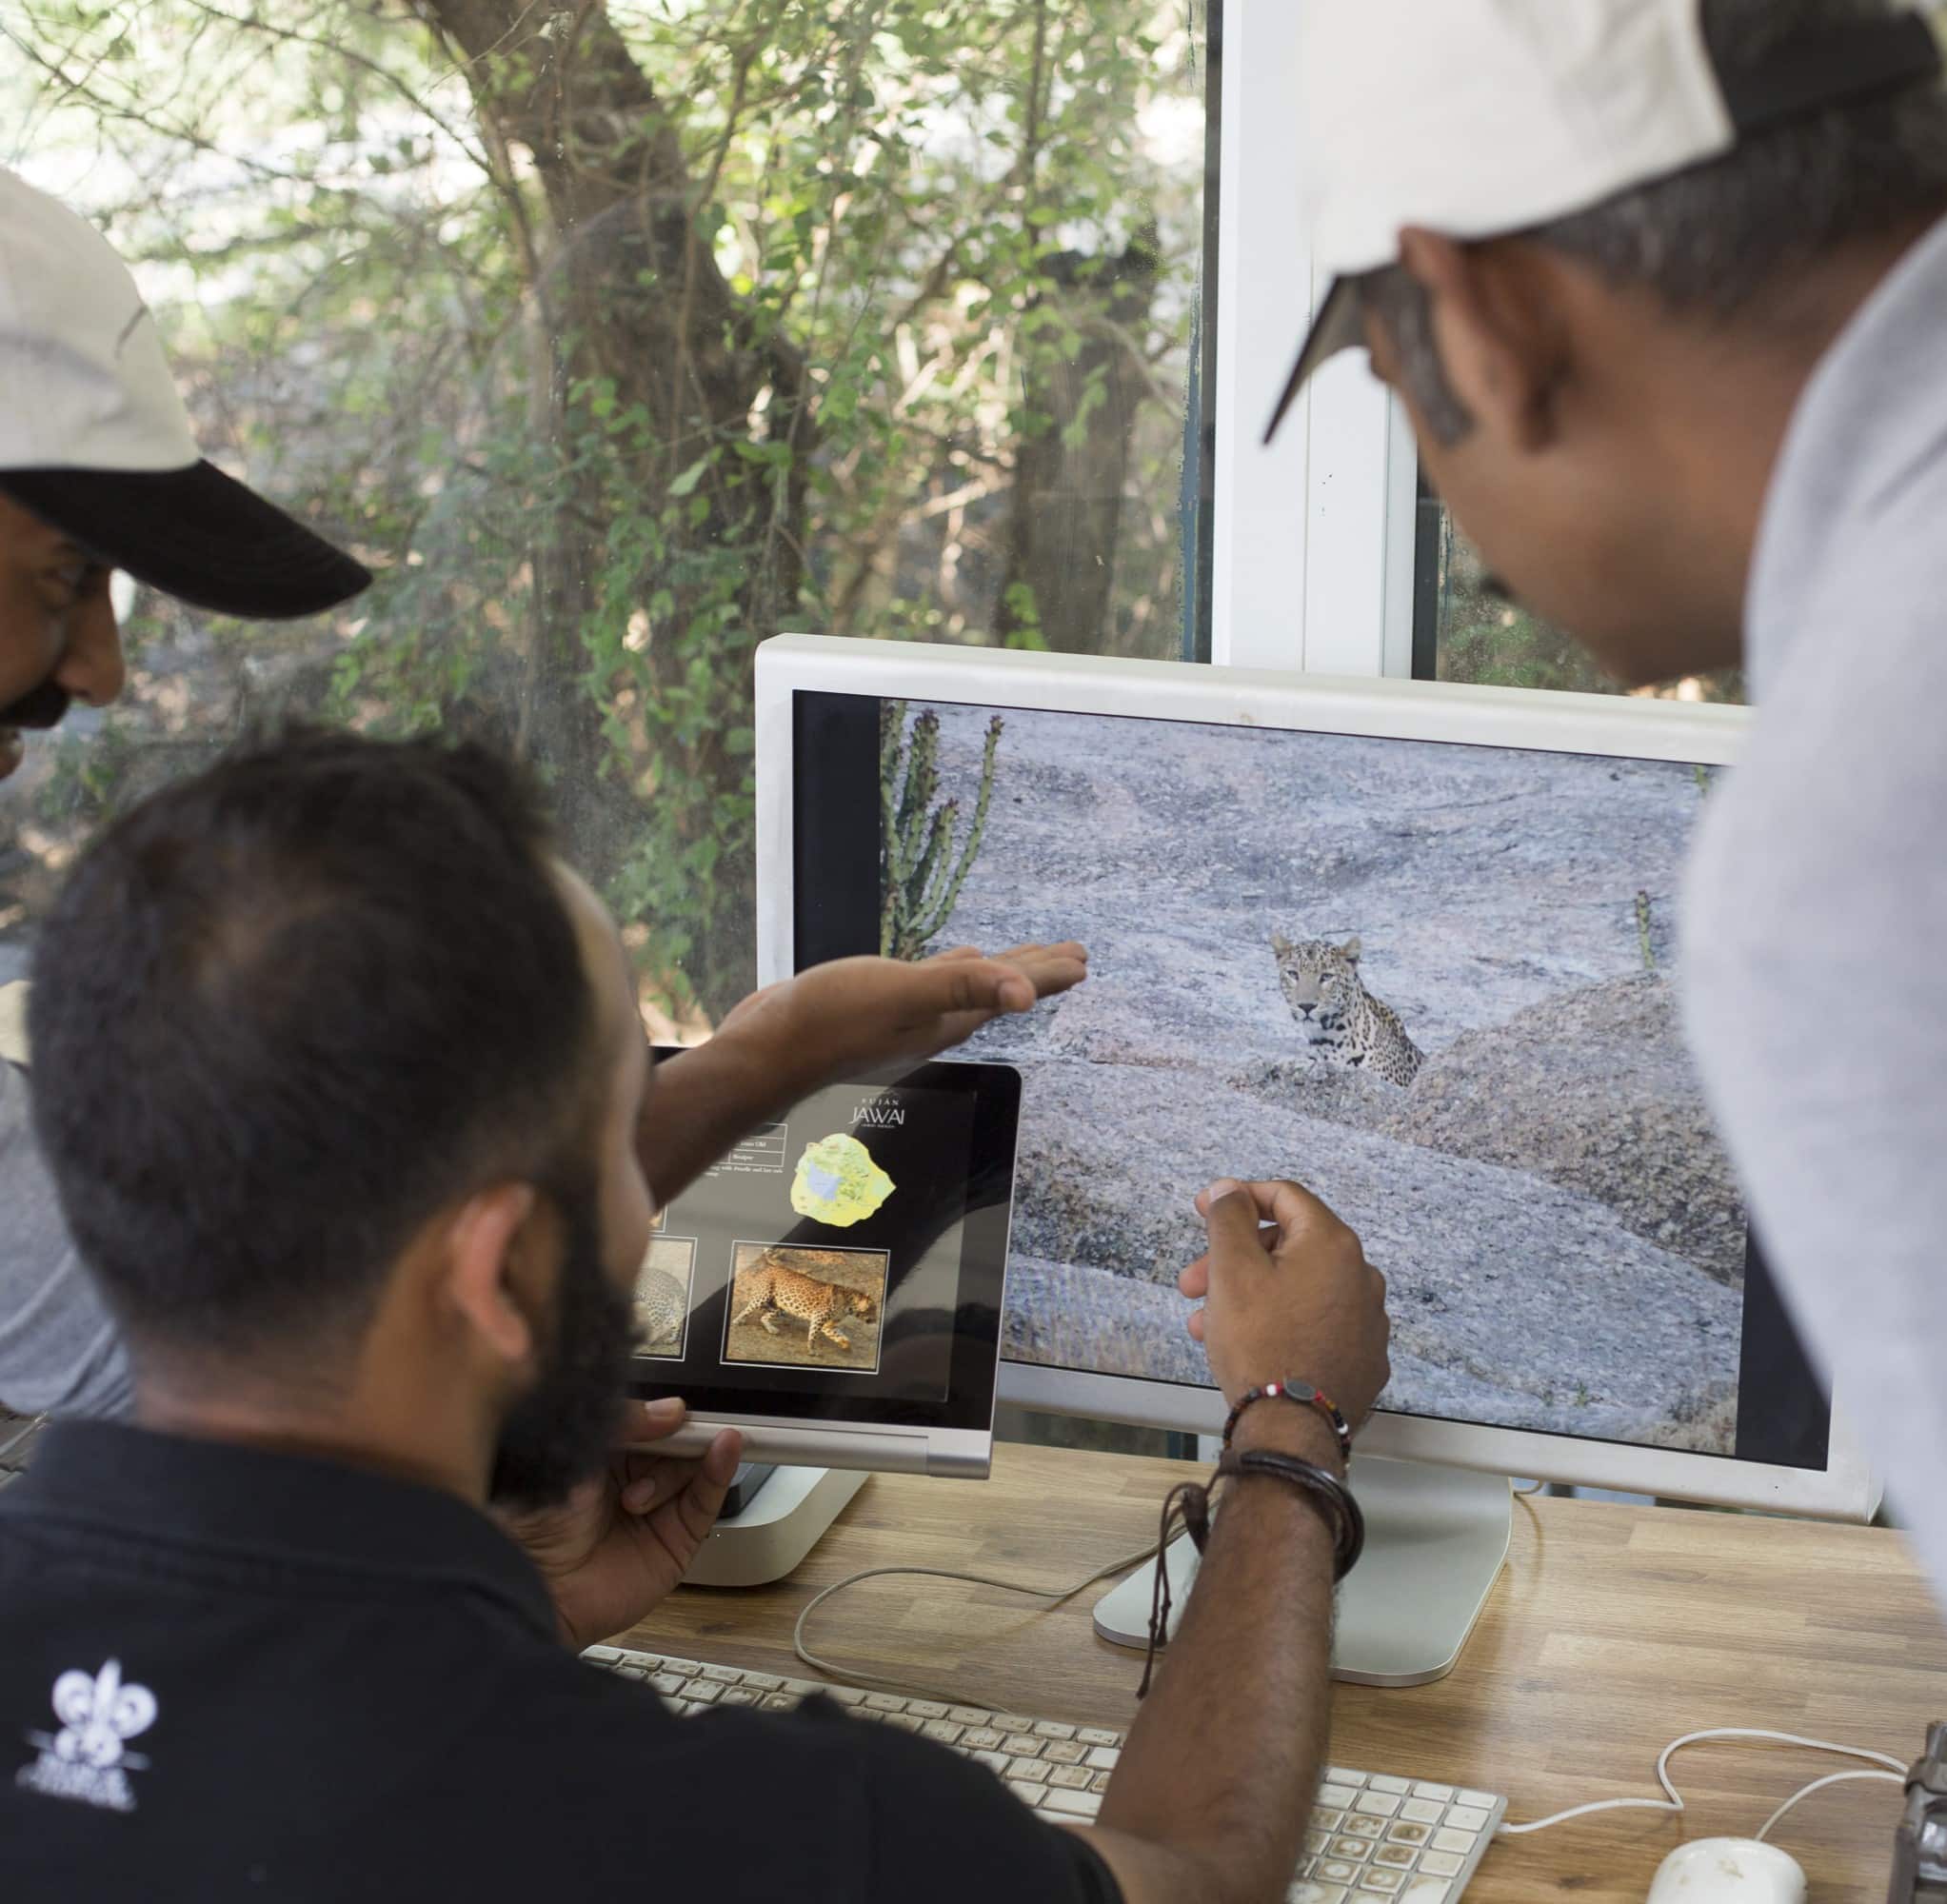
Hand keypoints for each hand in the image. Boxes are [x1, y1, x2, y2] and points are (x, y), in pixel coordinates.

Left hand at [494, 1397, 741, 1650]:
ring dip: (674, 1470)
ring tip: (634, 1500)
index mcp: (605, 1455)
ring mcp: (657, 1510)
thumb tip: (674, 1410)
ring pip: (693, 1467)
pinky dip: (719, 1470)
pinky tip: (726, 1447)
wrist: (538, 1587)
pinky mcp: (678, 1540)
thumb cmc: (540, 1520)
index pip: (648, 1423)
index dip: (664, 1413)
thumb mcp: (579, 1452)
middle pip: (676, 1441)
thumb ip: (626, 1423)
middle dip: (678, 1437)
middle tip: (681, 1431)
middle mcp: (631, 1480)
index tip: (676, 1405)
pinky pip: (705, 1499)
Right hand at [714, 940, 1086, 1090]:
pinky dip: (951, 970)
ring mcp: (908, 1014)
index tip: (1082, 960)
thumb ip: (963, 988)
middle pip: (999, 991)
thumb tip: (1027, 996)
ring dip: (999, 972)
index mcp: (948, 1018)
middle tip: (1072, 956)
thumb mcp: (903, 996)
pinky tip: (953, 960)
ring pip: (968, 988)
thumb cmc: (828, 1024)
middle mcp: (935, 1020)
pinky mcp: (879, 1003)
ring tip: (1024, 958)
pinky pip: (931, 983)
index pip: (1012, 990)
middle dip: (1036, 972)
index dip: (1048, 974)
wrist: (766, 1052)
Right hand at [1178, 1179, 1389, 1427]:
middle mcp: (1362, 1275)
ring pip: (1298, 1289)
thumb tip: (1230, 1188)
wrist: (1292, 1431)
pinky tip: (1248, 1346)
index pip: (1284, 1197)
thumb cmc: (1260, 1341)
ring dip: (1249, 1296)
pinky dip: (1281, 1323)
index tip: (1201, 1210)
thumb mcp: (1233, 1269)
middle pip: (1289, 1247)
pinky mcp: (1365, 1360)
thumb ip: (1230, 1217)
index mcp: (1334, 1244)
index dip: (1237, 1197)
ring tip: (1206, 1324)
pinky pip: (1316, 1325)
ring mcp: (1368, 1321)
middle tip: (1191, 1284)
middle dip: (1234, 1259)